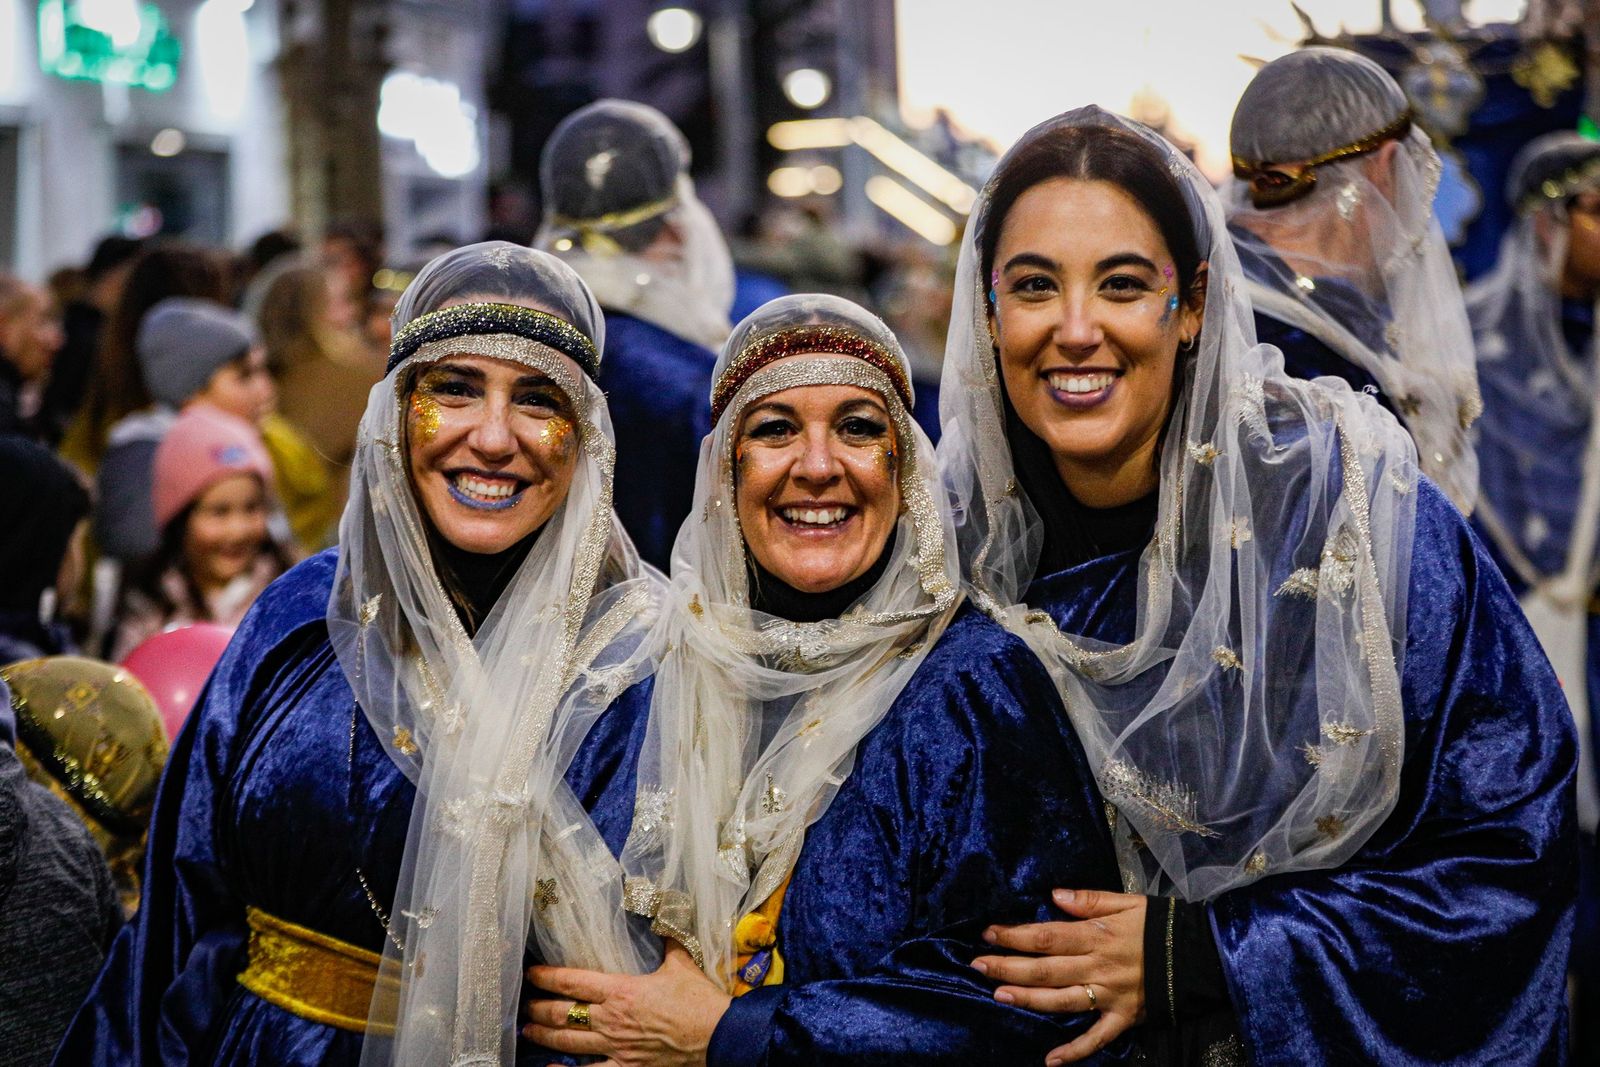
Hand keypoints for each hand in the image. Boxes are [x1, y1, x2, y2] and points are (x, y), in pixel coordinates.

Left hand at [523, 942, 731, 1066]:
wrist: (719, 1037)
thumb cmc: (699, 1001)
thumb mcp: (682, 964)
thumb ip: (668, 943)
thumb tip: (664, 918)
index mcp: (621, 991)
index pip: (574, 982)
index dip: (548, 977)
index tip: (532, 973)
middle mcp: (611, 1020)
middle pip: (564, 1013)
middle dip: (539, 1008)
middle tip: (524, 1004)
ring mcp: (616, 1048)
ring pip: (569, 1042)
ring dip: (545, 1035)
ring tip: (528, 1029)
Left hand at [971, 888, 1145, 1064]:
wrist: (1201, 955)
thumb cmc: (1161, 925)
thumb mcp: (1128, 902)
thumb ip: (1090, 899)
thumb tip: (1054, 895)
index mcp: (1098, 936)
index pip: (1047, 936)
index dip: (1015, 935)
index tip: (988, 934)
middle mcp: (1099, 967)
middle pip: (1046, 968)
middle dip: (1009, 967)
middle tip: (977, 965)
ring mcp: (1111, 995)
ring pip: (1062, 1000)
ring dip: (1028, 999)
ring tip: (999, 996)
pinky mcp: (1124, 1019)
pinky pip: (1097, 1038)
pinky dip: (1075, 1051)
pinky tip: (1050, 1061)